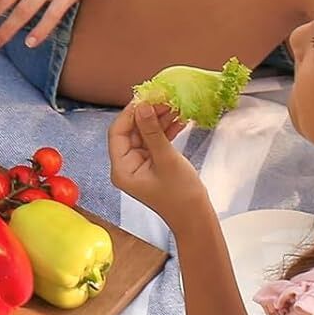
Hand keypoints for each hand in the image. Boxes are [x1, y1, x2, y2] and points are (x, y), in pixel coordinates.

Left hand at [108, 102, 204, 225]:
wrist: (195, 217)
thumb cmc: (181, 194)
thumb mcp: (166, 159)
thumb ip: (153, 132)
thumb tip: (143, 106)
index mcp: (121, 168)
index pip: (117, 133)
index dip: (130, 113)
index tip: (146, 97)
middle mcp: (126, 165)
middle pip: (131, 131)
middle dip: (148, 114)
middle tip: (165, 98)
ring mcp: (139, 164)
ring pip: (145, 134)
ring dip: (159, 120)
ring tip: (176, 105)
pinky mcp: (153, 163)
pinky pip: (155, 141)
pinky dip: (166, 130)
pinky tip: (180, 119)